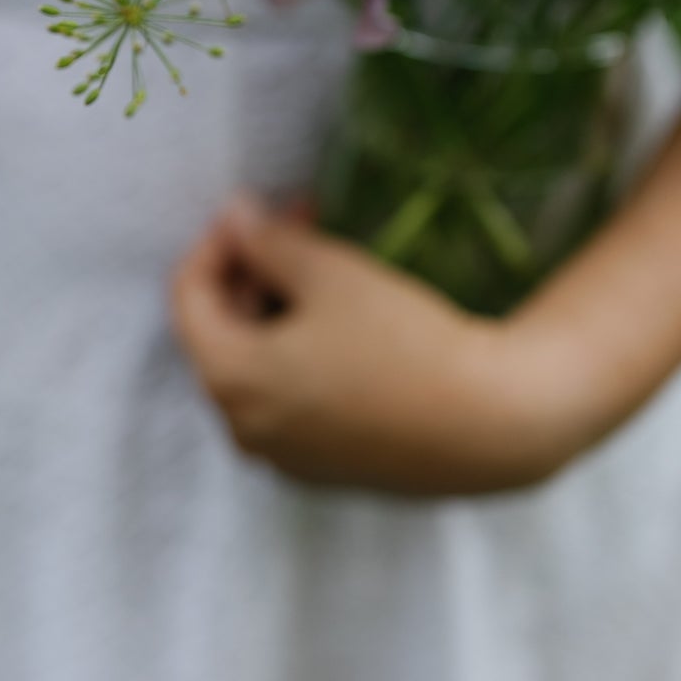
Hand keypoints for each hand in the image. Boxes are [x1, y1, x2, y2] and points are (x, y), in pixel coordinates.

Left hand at [171, 195, 586, 495]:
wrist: (491, 425)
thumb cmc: (403, 341)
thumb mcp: (329, 273)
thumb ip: (267, 241)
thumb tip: (234, 216)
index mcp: (228, 380)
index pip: (188, 298)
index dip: (216, 243)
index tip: (255, 210)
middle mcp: (243, 428)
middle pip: (221, 333)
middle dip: (253, 272)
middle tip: (301, 224)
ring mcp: (284, 458)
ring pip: (258, 367)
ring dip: (277, 310)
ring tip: (326, 265)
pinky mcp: (325, 470)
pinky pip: (290, 401)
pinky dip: (300, 356)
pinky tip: (344, 324)